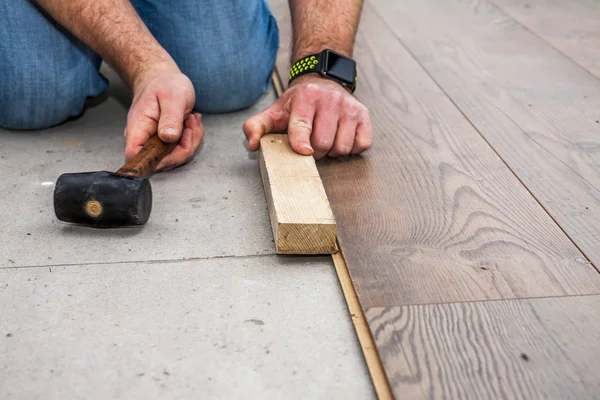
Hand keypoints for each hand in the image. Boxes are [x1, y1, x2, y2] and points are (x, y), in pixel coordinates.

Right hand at [124, 64, 203, 170]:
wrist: (164, 78)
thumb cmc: (165, 84)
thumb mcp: (173, 97)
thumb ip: (170, 118)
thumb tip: (168, 138)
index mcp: (138, 127)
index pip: (135, 155)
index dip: (155, 159)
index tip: (176, 145)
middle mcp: (144, 138)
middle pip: (160, 161)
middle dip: (183, 148)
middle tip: (191, 125)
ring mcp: (155, 142)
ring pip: (174, 157)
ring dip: (191, 141)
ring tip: (192, 120)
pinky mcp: (166, 142)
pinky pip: (180, 150)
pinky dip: (191, 138)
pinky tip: (192, 123)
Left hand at [243, 74, 371, 158]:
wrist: (324, 83)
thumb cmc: (299, 103)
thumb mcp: (275, 112)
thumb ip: (257, 127)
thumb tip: (253, 145)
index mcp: (306, 96)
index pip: (302, 125)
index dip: (301, 142)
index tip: (303, 152)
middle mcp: (330, 99)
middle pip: (323, 142)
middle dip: (315, 151)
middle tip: (311, 146)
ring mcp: (349, 107)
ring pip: (342, 146)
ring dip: (333, 152)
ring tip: (326, 142)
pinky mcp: (364, 115)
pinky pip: (362, 144)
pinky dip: (351, 149)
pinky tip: (341, 139)